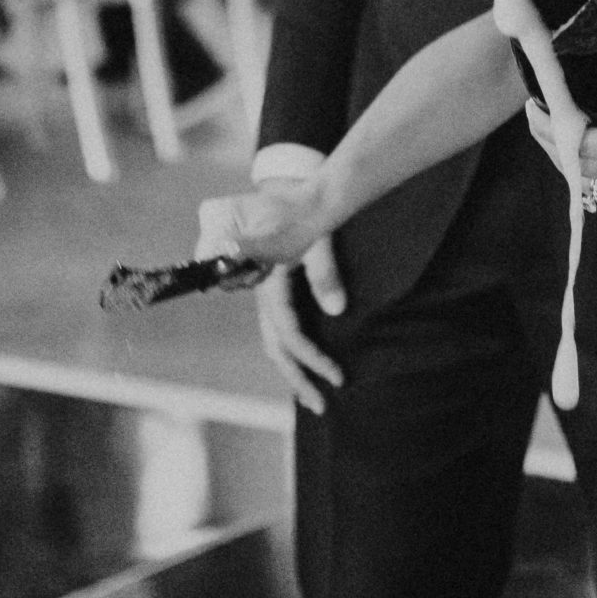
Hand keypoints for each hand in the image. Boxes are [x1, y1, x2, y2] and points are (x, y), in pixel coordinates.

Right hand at [195, 178, 345, 413]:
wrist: (290, 191)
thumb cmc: (303, 212)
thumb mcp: (318, 241)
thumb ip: (324, 274)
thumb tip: (337, 308)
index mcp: (268, 285)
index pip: (287, 333)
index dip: (310, 359)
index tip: (335, 376)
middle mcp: (259, 294)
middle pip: (276, 345)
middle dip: (298, 378)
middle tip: (322, 406)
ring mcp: (262, 295)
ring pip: (273, 341)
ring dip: (293, 370)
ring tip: (314, 398)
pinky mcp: (269, 292)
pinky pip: (276, 329)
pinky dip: (289, 351)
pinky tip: (302, 366)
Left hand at [527, 8, 596, 223]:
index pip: (578, 141)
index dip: (550, 125)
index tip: (536, 103)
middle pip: (572, 163)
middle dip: (548, 139)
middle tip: (539, 111)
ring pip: (585, 182)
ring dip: (567, 158)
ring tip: (557, 131)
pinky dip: (590, 176)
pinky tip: (586, 156)